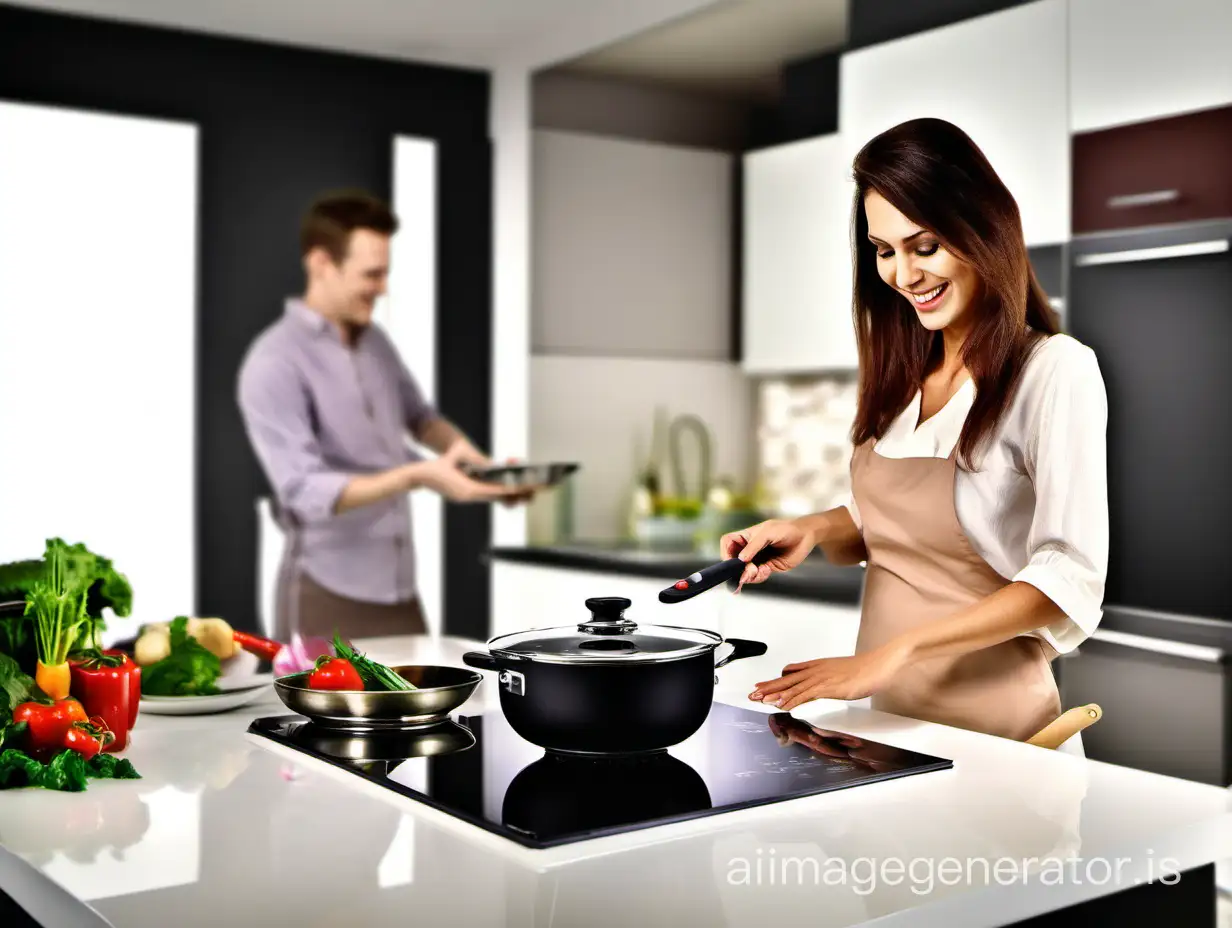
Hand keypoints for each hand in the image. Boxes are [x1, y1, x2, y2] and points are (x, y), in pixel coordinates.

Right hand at [415, 444, 528, 503]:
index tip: (525, 489)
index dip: (511, 489)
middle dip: (517, 494)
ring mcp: (467, 497)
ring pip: (493, 497)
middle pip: (498, 497)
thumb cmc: (435, 465)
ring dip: (510, 493)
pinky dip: (498, 490)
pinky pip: (486, 494)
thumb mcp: (455, 454)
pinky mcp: (465, 495)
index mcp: (466, 490)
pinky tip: (509, 486)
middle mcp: (468, 497)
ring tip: (528, 488)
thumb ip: (474, 458)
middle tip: (536, 491)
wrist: (418, 476)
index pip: (494, 491)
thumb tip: (492, 463)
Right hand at [720, 519, 814, 588]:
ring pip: (744, 572)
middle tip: (747, 573)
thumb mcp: (767, 533)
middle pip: (734, 562)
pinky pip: (757, 576)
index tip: (732, 562)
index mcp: (746, 536)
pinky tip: (767, 570)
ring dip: (749, 575)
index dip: (726, 553)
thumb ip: (753, 546)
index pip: (727, 543)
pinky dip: (759, 576)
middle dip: (738, 569)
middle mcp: (749, 549)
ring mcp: (757, 559)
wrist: (805, 538)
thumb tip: (740, 559)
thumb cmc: (786, 529)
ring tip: (759, 571)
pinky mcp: (766, 568)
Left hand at [749, 644, 909, 710]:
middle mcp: (816, 670)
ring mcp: (821, 678)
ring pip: (793, 687)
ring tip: (762, 701)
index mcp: (817, 666)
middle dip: (768, 688)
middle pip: (786, 680)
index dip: (774, 681)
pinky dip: (793, 700)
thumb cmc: (862, 669)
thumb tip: (811, 682)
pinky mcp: (829, 686)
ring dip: (776, 695)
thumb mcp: (837, 671)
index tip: (761, 686)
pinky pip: (806, 694)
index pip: (789, 674)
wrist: (878, 665)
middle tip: (753, 694)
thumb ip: (823, 676)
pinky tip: (784, 706)